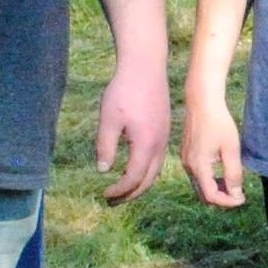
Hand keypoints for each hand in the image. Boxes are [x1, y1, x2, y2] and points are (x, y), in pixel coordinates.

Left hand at [93, 49, 170, 203]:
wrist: (146, 65)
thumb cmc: (124, 90)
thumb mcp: (108, 118)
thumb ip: (105, 146)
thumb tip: (103, 170)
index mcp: (146, 144)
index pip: (134, 178)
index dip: (119, 190)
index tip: (104, 194)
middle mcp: (160, 144)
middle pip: (148, 180)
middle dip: (130, 194)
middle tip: (112, 201)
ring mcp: (164, 137)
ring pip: (156, 170)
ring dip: (140, 184)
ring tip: (123, 190)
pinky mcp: (164, 129)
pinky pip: (158, 158)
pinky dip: (147, 170)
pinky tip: (134, 167)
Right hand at [180, 79, 244, 207]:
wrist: (202, 102)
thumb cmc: (219, 122)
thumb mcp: (231, 149)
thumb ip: (233, 174)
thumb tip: (236, 195)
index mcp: (199, 166)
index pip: (211, 196)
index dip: (228, 202)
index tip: (243, 198)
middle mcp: (188, 166)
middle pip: (203, 195)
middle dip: (222, 198)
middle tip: (239, 193)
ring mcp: (185, 161)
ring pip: (200, 186)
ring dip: (216, 189)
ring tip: (233, 183)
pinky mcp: (186, 155)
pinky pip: (197, 176)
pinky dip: (210, 180)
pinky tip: (222, 172)